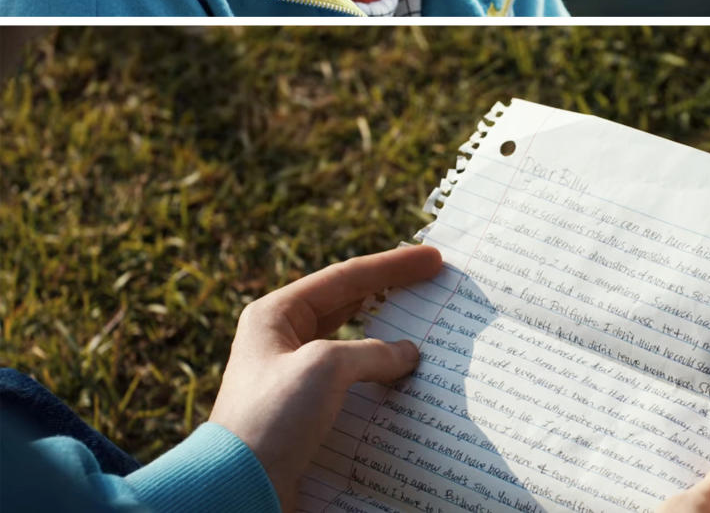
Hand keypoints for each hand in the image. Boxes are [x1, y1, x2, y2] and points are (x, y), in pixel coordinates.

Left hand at [210, 244, 443, 512]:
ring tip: (423, 334)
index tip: (432, 260)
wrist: (237, 489)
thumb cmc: (272, 418)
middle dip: (390, 295)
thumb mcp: (325, 368)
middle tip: (431, 284)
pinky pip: (348, 386)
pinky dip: (377, 381)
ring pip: (350, 348)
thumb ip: (372, 353)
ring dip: (386, 344)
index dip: (392, 267)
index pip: (345, 277)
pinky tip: (402, 384)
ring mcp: (292, 378)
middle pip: (347, 306)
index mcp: (276, 314)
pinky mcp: (302, 415)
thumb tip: (408, 355)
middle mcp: (282, 340)